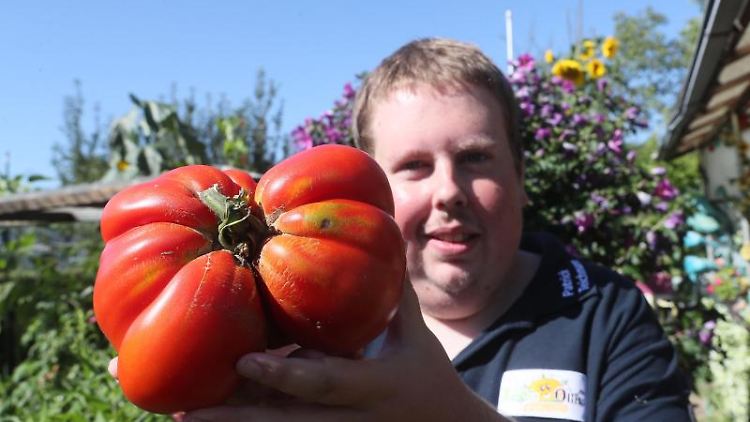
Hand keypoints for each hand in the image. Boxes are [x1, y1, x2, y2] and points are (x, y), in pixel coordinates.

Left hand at [184, 277, 507, 421]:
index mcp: (375, 386)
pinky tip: (212, 421)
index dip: (286, 374)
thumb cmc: (428, 373)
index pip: (327, 384)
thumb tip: (385, 231)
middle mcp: (351, 421)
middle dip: (239, 418)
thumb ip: (393, 291)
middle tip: (188, 408)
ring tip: (183, 416)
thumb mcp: (415, 334)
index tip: (245, 361)